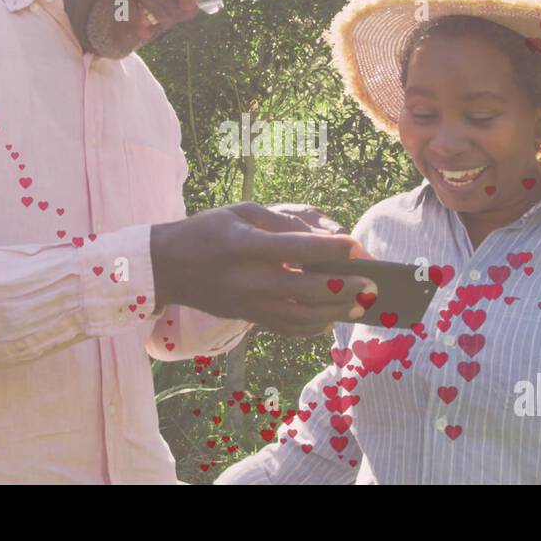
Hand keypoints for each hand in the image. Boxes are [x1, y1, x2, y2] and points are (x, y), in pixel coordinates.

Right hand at [150, 202, 376, 336]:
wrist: (168, 267)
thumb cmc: (209, 230)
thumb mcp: (242, 211)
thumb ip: (284, 222)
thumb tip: (325, 236)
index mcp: (245, 245)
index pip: (296, 248)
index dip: (330, 249)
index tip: (356, 247)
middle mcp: (248, 279)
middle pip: (306, 288)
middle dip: (345, 286)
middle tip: (372, 283)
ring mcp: (248, 304)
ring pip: (302, 315)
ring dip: (337, 311)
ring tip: (361, 304)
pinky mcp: (248, 318)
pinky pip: (288, 328)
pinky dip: (314, 326)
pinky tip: (331, 318)